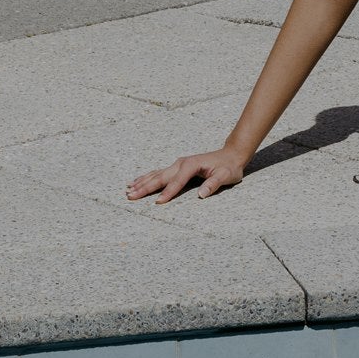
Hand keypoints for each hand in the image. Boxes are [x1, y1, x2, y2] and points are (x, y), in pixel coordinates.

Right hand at [125, 149, 246, 202]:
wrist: (230, 155)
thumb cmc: (228, 167)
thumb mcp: (225, 176)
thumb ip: (214, 184)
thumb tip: (201, 194)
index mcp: (191, 165)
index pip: (177, 181)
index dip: (168, 192)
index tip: (157, 203)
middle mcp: (182, 163)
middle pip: (161, 177)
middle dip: (145, 187)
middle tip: (131, 196)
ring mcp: (178, 164)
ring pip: (156, 174)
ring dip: (142, 182)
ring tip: (128, 189)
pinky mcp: (177, 167)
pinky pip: (159, 173)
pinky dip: (147, 177)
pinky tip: (137, 181)